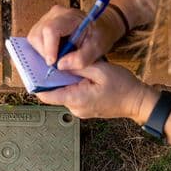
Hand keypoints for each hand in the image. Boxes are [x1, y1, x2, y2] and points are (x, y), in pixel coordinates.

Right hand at [27, 5, 124, 70]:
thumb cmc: (99, 35)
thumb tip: (60, 65)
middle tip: (58, 64)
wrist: (100, 27)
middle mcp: (54, 15)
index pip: (50, 30)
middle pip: (37, 35)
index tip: (53, 64)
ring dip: (42, 52)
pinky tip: (54, 55)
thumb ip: (81, 58)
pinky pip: (35, 40)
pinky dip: (42, 51)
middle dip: (45, 53)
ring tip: (58, 58)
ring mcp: (46, 19)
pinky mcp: (42, 26)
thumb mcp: (97, 48)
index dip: (49, 49)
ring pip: (33, 38)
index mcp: (69, 16)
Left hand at [36, 61, 158, 121]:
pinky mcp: (85, 108)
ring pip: (65, 92)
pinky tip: (82, 75)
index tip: (32, 69)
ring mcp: (80, 109)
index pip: (46, 95)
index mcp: (76, 99)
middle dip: (55, 77)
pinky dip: (74, 85)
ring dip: (67, 80)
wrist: (138, 102)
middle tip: (56, 60)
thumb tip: (59, 62)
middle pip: (55, 92)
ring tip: (72, 66)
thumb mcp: (100, 70)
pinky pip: (74, 94)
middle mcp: (75, 108)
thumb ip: (77, 65)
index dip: (37, 83)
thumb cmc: (123, 87)